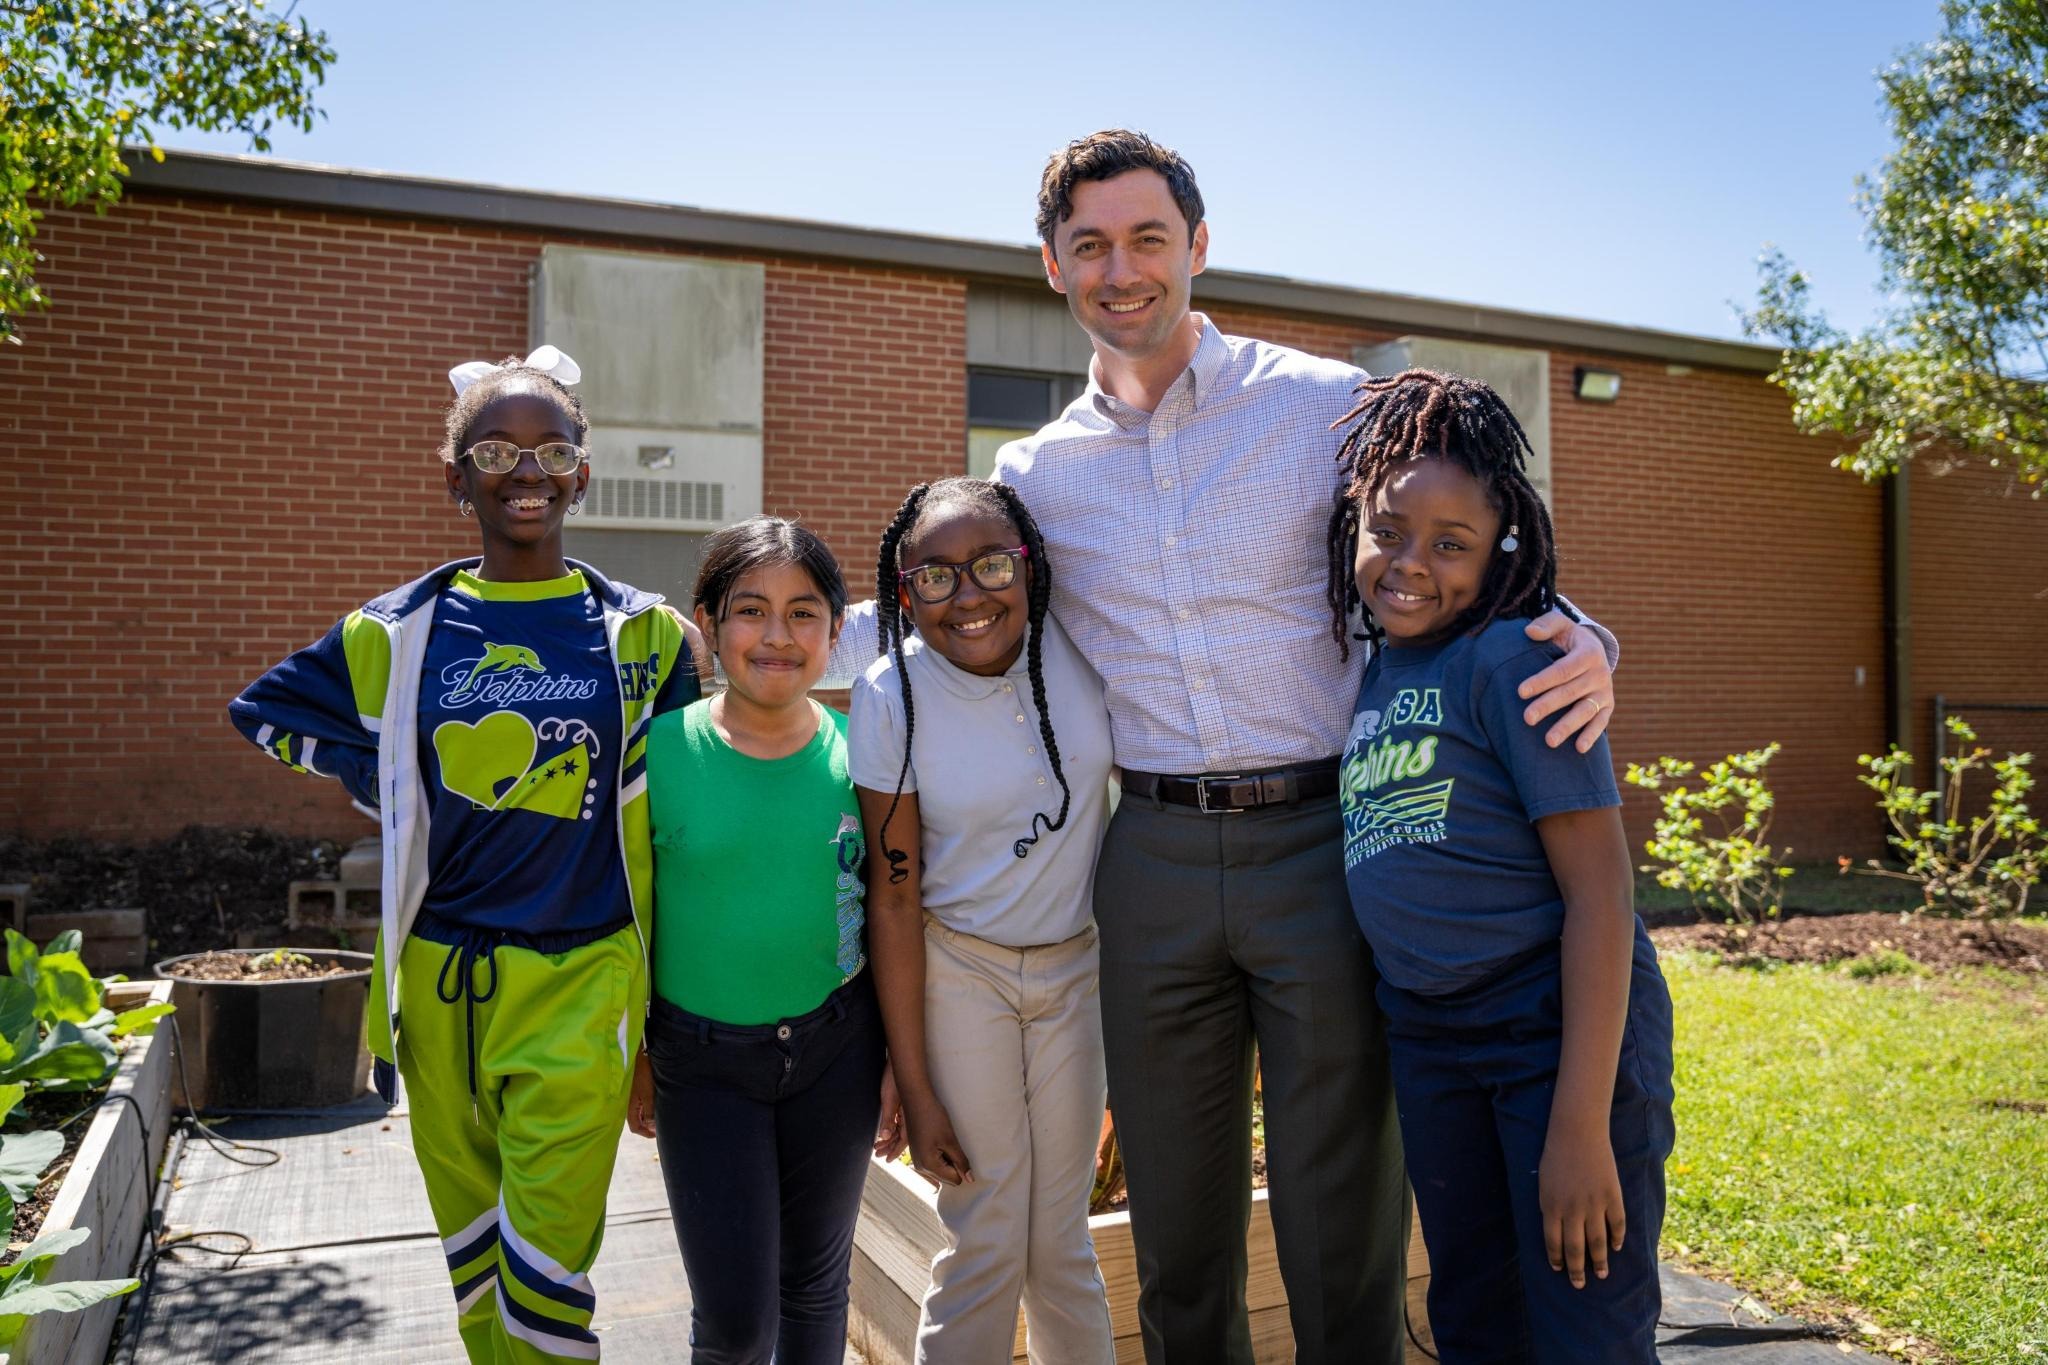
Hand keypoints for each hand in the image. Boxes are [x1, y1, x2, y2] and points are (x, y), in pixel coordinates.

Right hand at [627, 1050, 656, 1138]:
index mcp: (629, 1107)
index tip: (657, 1134)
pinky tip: (656, 1106)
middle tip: (659, 1127)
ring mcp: (631, 1097)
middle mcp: (629, 1104)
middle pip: (637, 1121)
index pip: (635, 1127)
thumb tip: (650, 1127)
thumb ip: (649, 1112)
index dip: (645, 1133)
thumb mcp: (647, 1095)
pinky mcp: (635, 1090)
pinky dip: (648, 1109)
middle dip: (647, 1126)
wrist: (639, 1055)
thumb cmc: (642, 1074)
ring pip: (639, 1113)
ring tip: (660, 1117)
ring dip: (648, 1117)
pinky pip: (640, 1104)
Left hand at [874, 1063, 907, 1160]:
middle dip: (890, 1146)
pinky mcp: (902, 1105)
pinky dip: (891, 1129)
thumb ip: (888, 1120)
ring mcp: (906, 1110)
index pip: (904, 1140)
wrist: (898, 1063)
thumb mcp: (888, 1101)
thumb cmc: (894, 1080)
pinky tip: (885, 1132)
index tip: (887, 1160)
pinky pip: (898, 1122)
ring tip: (878, 1145)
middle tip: (878, 1154)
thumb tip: (885, 1137)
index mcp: (908, 1117)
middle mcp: (909, 1116)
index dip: (895, 1151)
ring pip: (899, 1129)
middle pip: (901, 1137)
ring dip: (889, 1138)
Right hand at [904, 1092, 972, 1185]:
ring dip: (946, 1160)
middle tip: (951, 1145)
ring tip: (944, 1142)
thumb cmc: (933, 1118)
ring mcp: (917, 1162)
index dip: (961, 1167)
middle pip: (946, 1178)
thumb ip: (961, 1161)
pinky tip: (939, 1140)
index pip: (954, 1180)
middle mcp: (920, 1168)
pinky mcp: (917, 1155)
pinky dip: (939, 1155)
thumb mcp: (951, 1141)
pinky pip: (933, 1164)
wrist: (916, 1101)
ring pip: (940, 1171)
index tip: (958, 1150)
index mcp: (929, 1166)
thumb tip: (970, 1179)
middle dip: (953, 1165)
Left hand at [1519, 613, 1614, 751]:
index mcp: (1589, 653)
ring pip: (1586, 711)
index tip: (1520, 691)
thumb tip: (1529, 632)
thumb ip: (1546, 624)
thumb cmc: (1568, 638)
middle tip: (1527, 718)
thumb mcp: (1560, 624)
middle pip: (1571, 692)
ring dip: (1568, 726)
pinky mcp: (1608, 706)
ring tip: (1549, 741)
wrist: (1592, 649)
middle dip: (1548, 705)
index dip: (1542, 681)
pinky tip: (1578, 748)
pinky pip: (1601, 722)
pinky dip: (1592, 735)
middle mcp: (1600, 673)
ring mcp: (1605, 691)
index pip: (1562, 670)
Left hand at [1538, 1120, 1624, 1288]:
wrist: (1577, 1132)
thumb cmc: (1556, 1155)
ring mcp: (1594, 1205)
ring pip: (1598, 1242)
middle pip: (1576, 1249)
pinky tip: (1616, 1247)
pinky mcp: (1612, 1197)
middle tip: (1579, 1285)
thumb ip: (1550, 1208)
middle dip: (1577, 1270)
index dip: (1557, 1259)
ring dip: (1600, 1262)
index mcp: (1551, 1206)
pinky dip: (1617, 1238)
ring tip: (1602, 1274)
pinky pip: (1617, 1224)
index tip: (1559, 1270)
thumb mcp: (1543, 1183)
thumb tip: (1557, 1231)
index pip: (1553, 1242)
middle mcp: (1572, 1210)